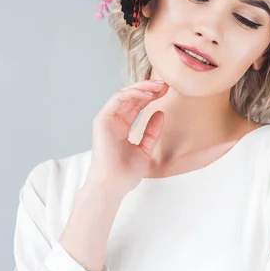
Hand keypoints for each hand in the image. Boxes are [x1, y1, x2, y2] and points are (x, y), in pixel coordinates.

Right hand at [84, 80, 168, 196]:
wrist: (113, 185)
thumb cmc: (125, 173)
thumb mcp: (145, 149)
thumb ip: (152, 131)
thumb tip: (160, 112)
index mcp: (122, 127)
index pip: (136, 105)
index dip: (151, 96)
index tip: (166, 91)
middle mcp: (113, 121)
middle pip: (131, 97)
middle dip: (149, 89)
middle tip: (165, 85)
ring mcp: (107, 119)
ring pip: (124, 94)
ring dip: (142, 88)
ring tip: (158, 87)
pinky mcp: (102, 120)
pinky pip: (117, 99)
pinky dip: (132, 93)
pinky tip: (147, 94)